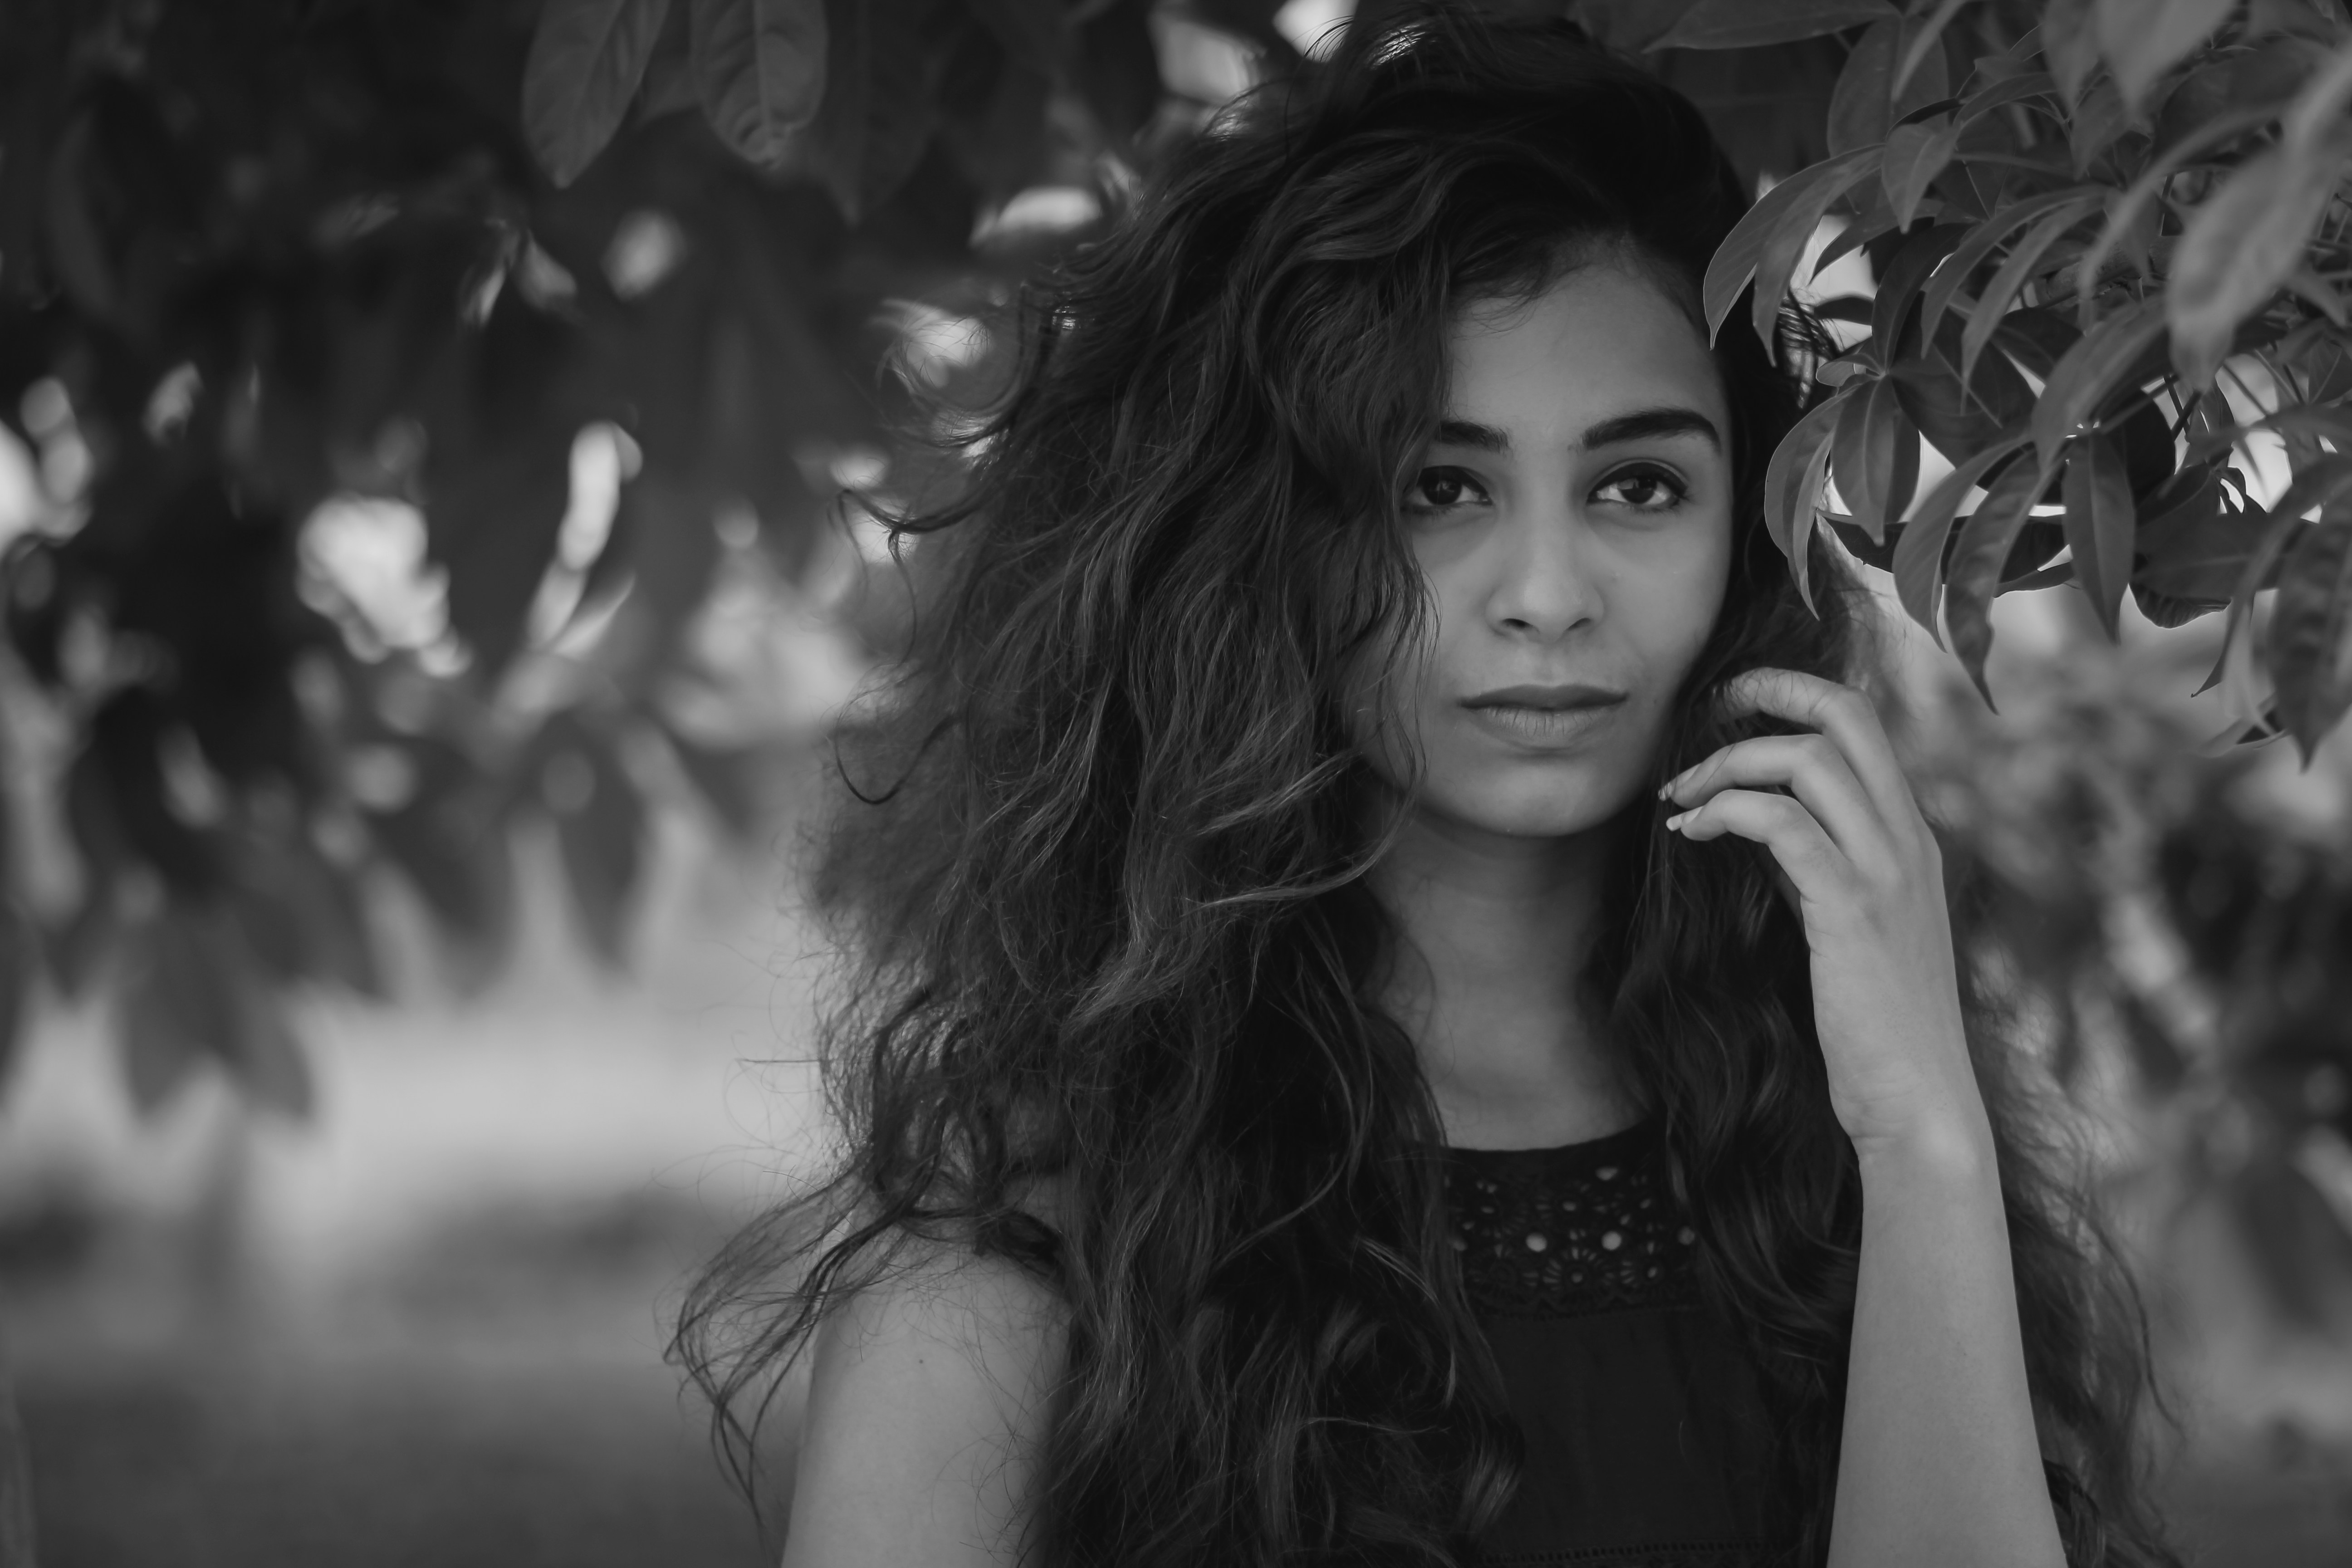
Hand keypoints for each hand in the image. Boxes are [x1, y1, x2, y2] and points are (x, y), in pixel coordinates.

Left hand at [1659, 668, 1989, 1163]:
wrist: (1918, 1102)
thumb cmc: (1872, 1021)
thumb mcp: (1844, 922)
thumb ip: (1812, 866)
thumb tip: (1757, 821)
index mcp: (1910, 838)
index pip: (1864, 724)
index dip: (1796, 693)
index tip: (1732, 705)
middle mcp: (1908, 841)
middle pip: (1847, 716)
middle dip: (1768, 693)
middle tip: (1702, 715)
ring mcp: (1886, 873)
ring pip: (1808, 761)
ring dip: (1728, 763)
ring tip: (1679, 798)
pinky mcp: (1852, 911)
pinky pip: (1783, 825)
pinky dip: (1728, 811)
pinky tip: (1692, 833)